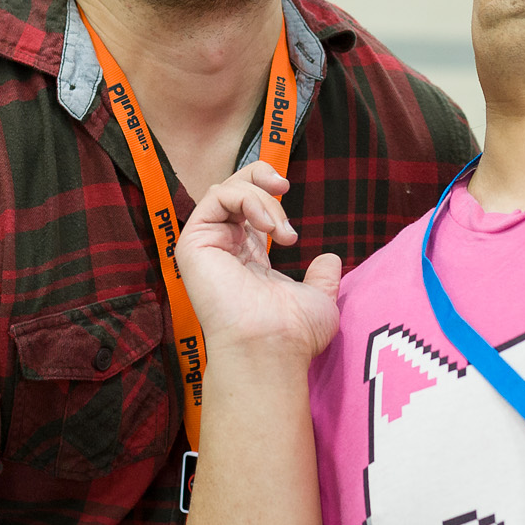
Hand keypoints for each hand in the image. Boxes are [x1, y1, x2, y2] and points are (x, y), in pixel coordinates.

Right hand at [176, 162, 342, 364]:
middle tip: (284, 186)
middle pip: (231, 189)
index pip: (248, 207)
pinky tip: (270, 227)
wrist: (272, 347)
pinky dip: (247, 199)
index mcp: (247, 258)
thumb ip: (322, 277)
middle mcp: (224, 249)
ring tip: (283, 230)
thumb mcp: (317, 298)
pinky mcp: (193, 243)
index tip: (289, 193)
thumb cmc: (293, 333)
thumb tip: (330, 259)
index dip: (267, 192)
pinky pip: (216, 197)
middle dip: (259, 176)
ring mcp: (206, 245)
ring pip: (226, 190)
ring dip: (262, 198)